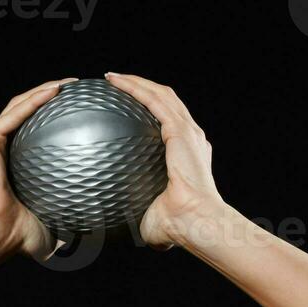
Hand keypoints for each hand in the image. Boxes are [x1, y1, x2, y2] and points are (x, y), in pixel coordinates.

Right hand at [0, 77, 77, 259]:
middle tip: (81, 92)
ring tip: (70, 84)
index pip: (39, 135)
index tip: (85, 115)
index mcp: (16, 165)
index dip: (60, 120)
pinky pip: (15, 113)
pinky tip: (56, 90)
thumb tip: (102, 235)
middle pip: (30, 112)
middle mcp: (3, 150)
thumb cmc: (19, 238)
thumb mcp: (55, 229)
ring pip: (21, 105)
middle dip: (54, 97)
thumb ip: (73, 225)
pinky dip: (35, 100)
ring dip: (45, 89)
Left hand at [102, 72, 225, 249]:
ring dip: (136, 82)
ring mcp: (188, 132)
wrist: (195, 222)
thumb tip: (118, 227)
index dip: (151, 112)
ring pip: (160, 95)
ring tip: (113, 78)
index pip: (170, 124)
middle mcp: (192, 138)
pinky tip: (115, 82)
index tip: (129, 110)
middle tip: (117, 86)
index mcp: (189, 155)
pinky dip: (135, 88)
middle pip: (166, 102)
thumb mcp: (151, 217)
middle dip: (142, 89)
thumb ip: (139, 215)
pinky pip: (154, 100)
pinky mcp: (180, 130)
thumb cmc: (176, 227)